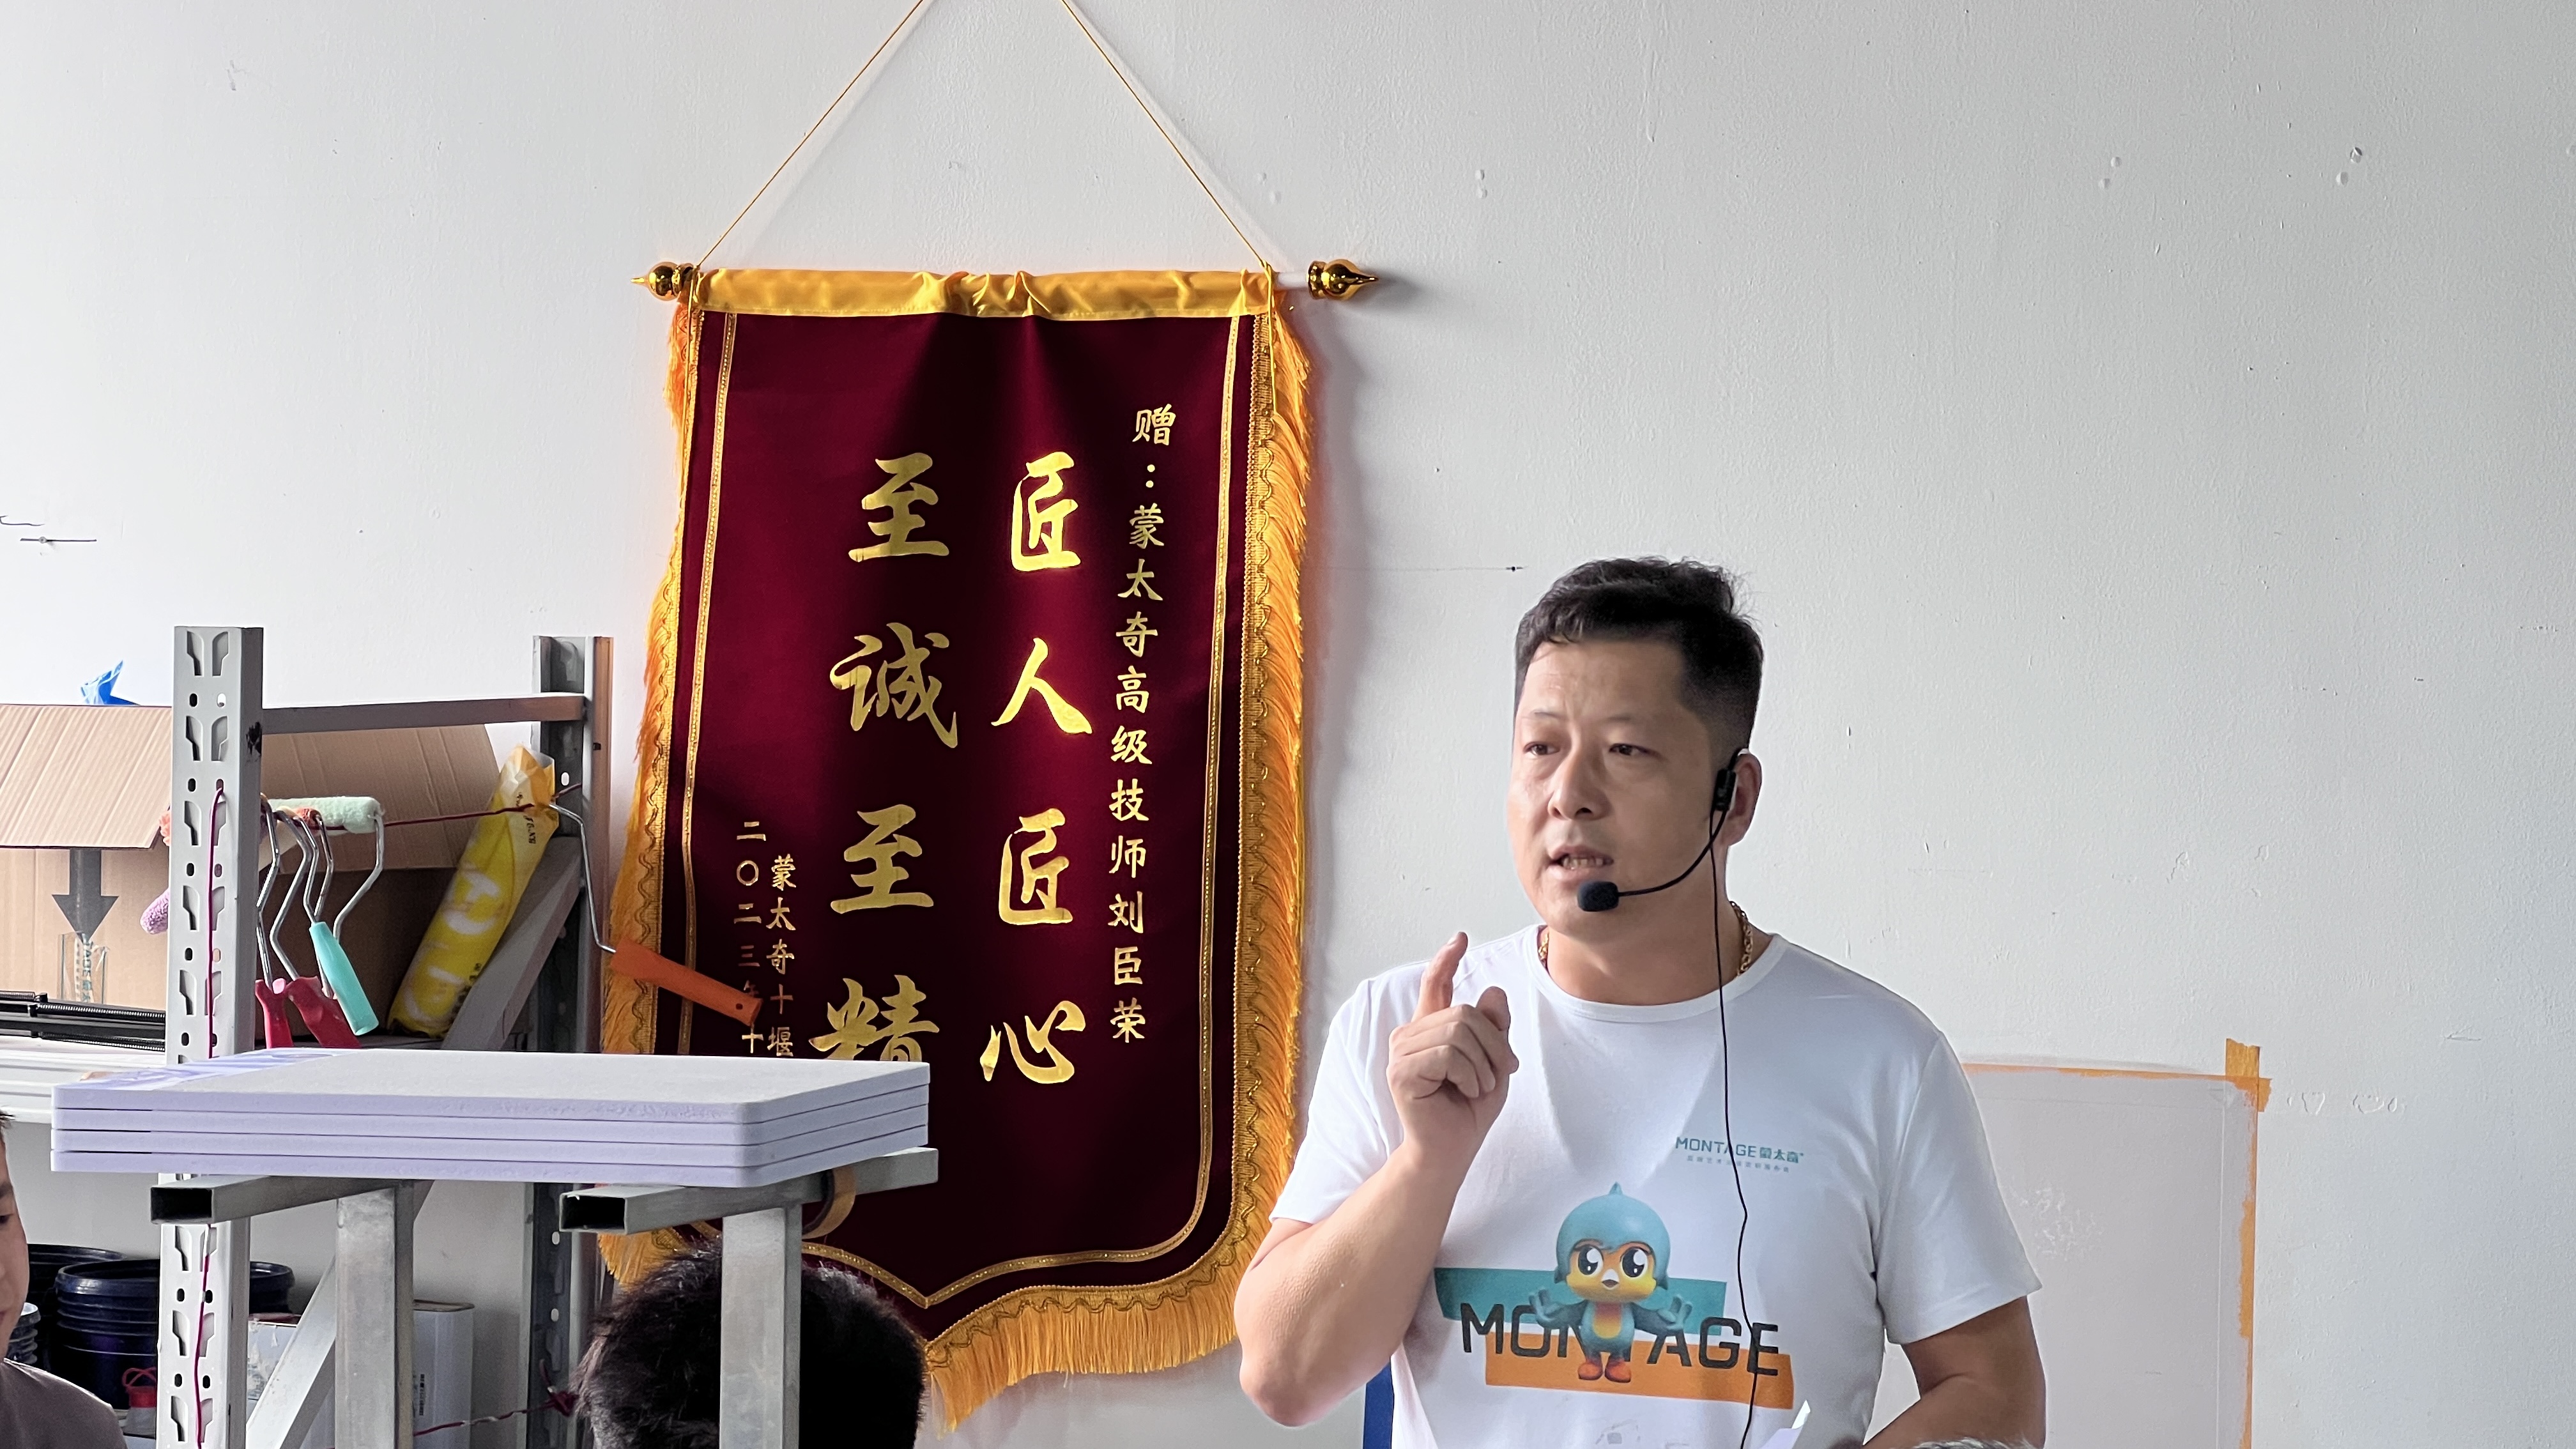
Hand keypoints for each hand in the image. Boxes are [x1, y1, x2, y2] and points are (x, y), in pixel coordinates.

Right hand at [1385, 933, 1517, 1173]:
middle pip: (1464, 1013)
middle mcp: (1410, 1034)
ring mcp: (1401, 1052)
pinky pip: (1449, 1054)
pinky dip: (1470, 1075)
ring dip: (1483, 1064)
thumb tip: (1493, 991)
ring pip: (1459, 1032)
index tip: (1460, 938)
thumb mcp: (1494, 1063)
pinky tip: (1465, 1092)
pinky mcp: (1400, 1071)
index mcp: (1431, 1030)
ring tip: (1478, 1088)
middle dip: (1494, 1044)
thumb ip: (1493, 1028)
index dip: (1446, 959)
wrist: (1452, 1151)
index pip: (1435, 985)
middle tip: (1499, 1074)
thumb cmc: (1469, 1110)